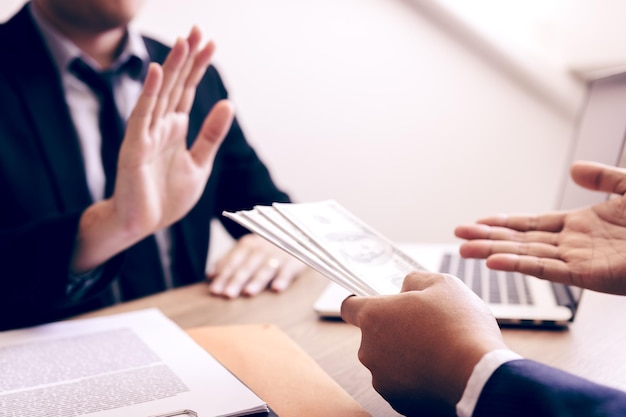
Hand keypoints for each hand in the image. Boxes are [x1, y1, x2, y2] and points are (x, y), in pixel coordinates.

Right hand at [72, 28, 233, 272]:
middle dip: (187, 59)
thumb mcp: (199, 165)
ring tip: (183, 42)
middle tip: (198, 30)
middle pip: (175, 85)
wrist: (142, 225)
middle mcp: (160, 126)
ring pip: (160, 94)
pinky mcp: (134, 148)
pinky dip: (148, 94)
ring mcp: (146, 135)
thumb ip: (211, 135)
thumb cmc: (167, 197)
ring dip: (170, 68)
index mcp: (175, 129)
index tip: (210, 43)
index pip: (187, 91)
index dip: (198, 67)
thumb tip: (228, 103)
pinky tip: (155, 72)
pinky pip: (142, 117)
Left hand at [207, 234, 305, 297]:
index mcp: (248, 244)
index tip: (215, 290)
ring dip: (257, 280)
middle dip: (237, 280)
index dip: (224, 275)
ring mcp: (279, 254)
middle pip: (248, 265)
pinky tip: (277, 288)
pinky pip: (288, 270)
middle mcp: (262, 248)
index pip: (233, 261)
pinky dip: (283, 278)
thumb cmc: (266, 247)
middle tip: (228, 294)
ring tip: (248, 293)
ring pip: (266, 268)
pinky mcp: (295, 260)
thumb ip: (228, 260)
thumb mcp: (247, 248)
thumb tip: (209, 275)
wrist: (296, 233)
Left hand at [341, 272, 505, 416]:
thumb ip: (415, 280)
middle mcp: (369, 349)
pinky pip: (401, 384)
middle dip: (394, 329)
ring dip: (405, 355)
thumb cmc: (461, 327)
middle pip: (373, 334)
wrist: (481, 378)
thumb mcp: (443, 284)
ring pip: (388, 361)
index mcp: (374, 316)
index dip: (362, 302)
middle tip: (425, 326)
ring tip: (437, 351)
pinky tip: (439, 371)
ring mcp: (381, 378)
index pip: (349, 306)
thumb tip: (406, 287)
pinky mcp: (397, 401)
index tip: (377, 304)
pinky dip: (415, 378)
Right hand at [455, 160, 625, 294]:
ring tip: (464, 248)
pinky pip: (547, 270)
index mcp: (582, 226)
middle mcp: (575, 245)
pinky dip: (519, 265)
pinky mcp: (589, 276)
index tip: (480, 220)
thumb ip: (604, 178)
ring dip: (494, 251)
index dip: (506, 221)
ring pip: (527, 255)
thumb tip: (573, 168)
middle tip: (458, 234)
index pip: (534, 224)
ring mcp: (580, 261)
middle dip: (488, 236)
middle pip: (522, 239)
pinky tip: (494, 260)